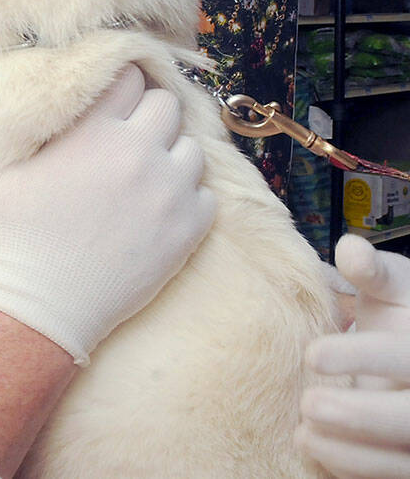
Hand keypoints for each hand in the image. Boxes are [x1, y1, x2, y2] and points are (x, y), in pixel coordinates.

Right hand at [0, 64, 212, 364]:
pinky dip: (187, 196)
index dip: (118, 84)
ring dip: (170, 154)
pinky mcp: (188, 230)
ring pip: (192, 148)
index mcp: (93, 132)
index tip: (109, 101)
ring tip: (144, 173)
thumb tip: (15, 89)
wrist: (42, 307)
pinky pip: (206, 194)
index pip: (129, 77)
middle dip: (147, 114)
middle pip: (167, 104)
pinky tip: (157, 207)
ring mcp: (169, 192)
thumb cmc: (9, 236)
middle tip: (127, 134)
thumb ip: (4, 122)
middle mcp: (138, 153)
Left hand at [297, 234, 409, 478]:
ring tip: (303, 435)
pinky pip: (391, 475)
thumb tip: (350, 247)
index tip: (312, 353)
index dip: (362, 357)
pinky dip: (355, 470)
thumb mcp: (399, 287)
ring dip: (352, 453)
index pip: (405, 357)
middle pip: (409, 418)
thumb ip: (375, 273)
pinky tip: (317, 454)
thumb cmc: (405, 315)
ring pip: (402, 459)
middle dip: (360, 415)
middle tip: (309, 404)